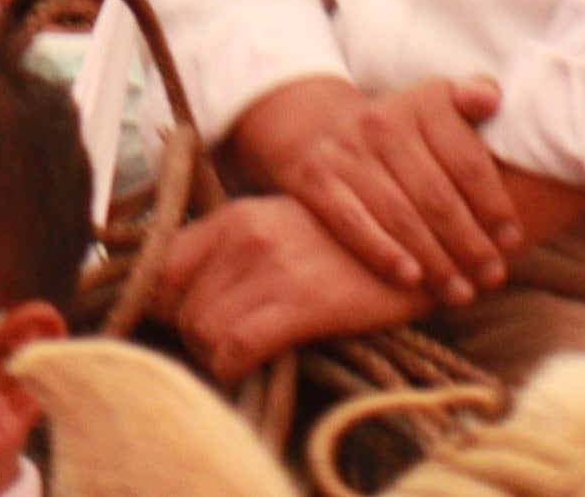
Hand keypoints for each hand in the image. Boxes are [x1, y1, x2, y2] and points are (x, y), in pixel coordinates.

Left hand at [151, 196, 426, 383]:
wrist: (426, 246)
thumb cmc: (351, 249)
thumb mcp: (284, 229)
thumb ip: (234, 252)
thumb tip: (188, 301)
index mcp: (236, 215)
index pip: (158, 269)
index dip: (166, 306)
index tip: (187, 322)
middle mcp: (245, 233)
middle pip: (177, 309)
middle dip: (195, 337)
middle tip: (228, 345)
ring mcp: (271, 265)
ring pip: (201, 332)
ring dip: (216, 356)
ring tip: (246, 355)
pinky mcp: (298, 301)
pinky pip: (232, 351)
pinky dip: (234, 370)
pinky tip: (256, 366)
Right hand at [235, 74, 521, 303]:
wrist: (322, 128)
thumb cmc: (403, 127)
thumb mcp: (438, 102)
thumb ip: (471, 97)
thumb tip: (492, 100)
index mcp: (424, 103)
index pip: (467, 162)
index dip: (493, 205)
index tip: (512, 241)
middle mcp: (384, 124)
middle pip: (436, 196)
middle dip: (469, 243)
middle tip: (493, 276)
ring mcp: (347, 153)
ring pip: (400, 216)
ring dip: (434, 260)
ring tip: (460, 291)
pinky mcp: (316, 181)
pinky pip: (353, 225)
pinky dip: (383, 254)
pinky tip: (412, 280)